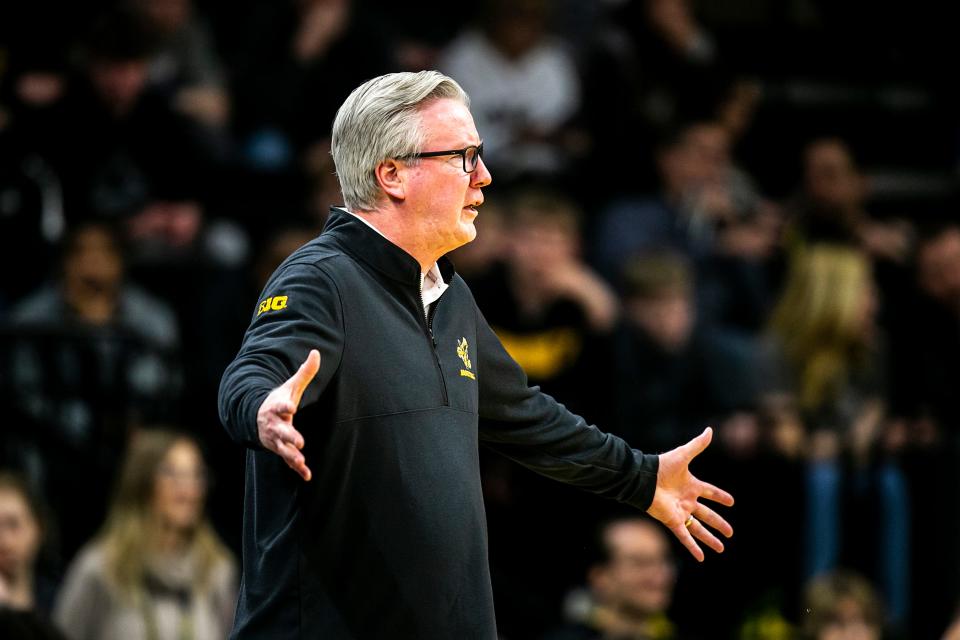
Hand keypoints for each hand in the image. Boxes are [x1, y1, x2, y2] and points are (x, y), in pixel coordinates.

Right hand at [257, 349, 320, 480]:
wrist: (257, 418)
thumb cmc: (278, 401)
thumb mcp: (290, 387)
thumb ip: (305, 372)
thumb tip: (316, 352)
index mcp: (277, 407)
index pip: (280, 405)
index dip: (285, 405)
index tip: (291, 406)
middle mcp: (274, 424)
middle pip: (281, 430)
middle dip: (289, 436)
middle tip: (299, 441)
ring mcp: (276, 439)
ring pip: (283, 448)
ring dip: (291, 455)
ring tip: (301, 460)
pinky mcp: (280, 449)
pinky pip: (288, 460)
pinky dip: (297, 468)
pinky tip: (307, 475)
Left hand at [647, 427, 733, 560]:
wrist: (643, 479)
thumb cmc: (662, 466)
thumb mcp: (683, 455)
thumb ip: (697, 445)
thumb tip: (710, 430)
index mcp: (691, 485)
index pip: (710, 492)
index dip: (720, 496)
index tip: (731, 502)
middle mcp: (687, 500)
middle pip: (707, 514)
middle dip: (719, 523)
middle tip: (731, 532)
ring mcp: (681, 512)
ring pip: (699, 528)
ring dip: (709, 538)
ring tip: (722, 548)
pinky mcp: (673, 521)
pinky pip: (685, 536)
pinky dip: (693, 547)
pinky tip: (701, 558)